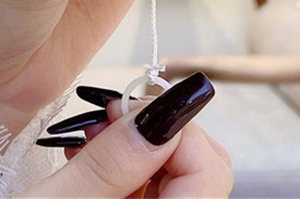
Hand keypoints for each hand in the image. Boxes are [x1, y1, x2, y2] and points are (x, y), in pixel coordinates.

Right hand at [29, 74, 232, 197]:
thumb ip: (109, 163)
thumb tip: (160, 109)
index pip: (211, 170)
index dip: (174, 129)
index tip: (126, 108)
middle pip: (202, 170)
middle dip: (157, 134)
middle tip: (107, 118)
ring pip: (177, 178)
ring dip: (137, 149)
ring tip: (89, 138)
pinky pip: (153, 191)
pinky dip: (126, 169)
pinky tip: (88, 160)